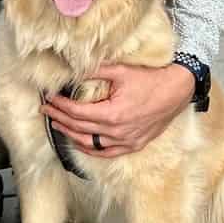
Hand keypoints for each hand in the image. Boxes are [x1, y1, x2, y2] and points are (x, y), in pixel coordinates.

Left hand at [41, 62, 194, 159]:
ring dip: (70, 134)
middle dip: (60, 118)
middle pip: (79, 128)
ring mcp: (126, 141)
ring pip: (90, 143)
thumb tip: (73, 70)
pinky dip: (90, 149)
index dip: (60, 105)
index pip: (77, 112)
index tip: (49, 98)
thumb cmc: (151, 79)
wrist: (177, 90)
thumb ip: (95, 71)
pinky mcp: (134, 145)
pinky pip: (106, 152)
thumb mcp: (121, 71)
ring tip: (57, 125)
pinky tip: (79, 143)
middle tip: (46, 110)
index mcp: (112, 114)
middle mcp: (117, 132)